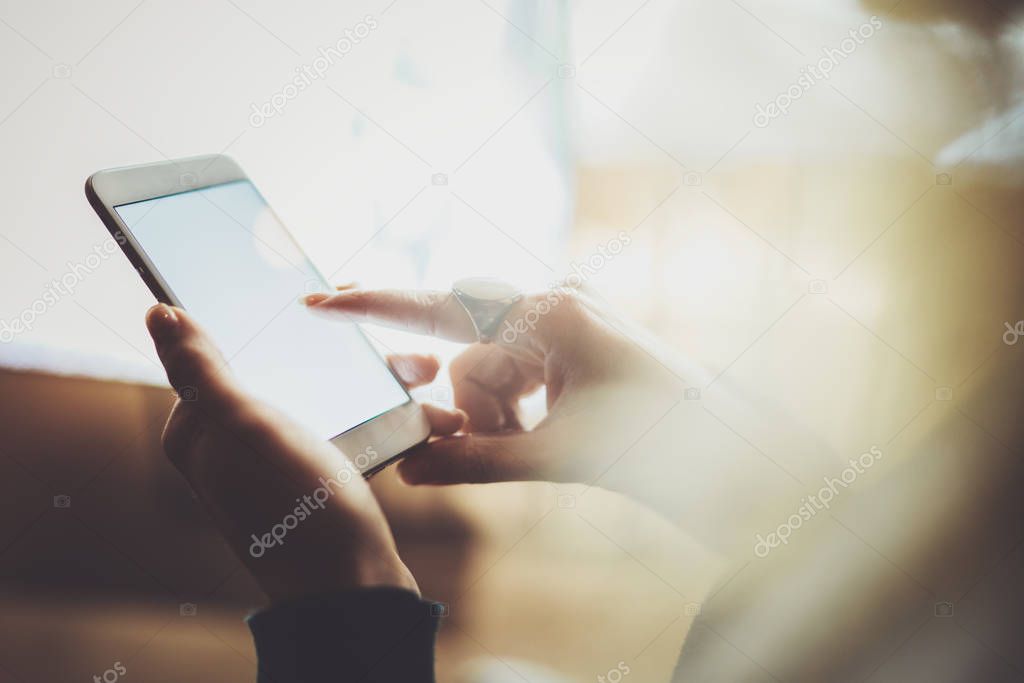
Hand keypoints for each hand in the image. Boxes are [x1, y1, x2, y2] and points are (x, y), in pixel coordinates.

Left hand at [144, 304, 464, 602]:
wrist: (353, 588)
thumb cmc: (296, 507)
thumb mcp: (244, 427)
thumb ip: (201, 369)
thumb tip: (158, 312)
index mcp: (200, 432)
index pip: (227, 351)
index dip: (274, 322)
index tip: (325, 301)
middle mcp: (232, 448)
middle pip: (284, 370)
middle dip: (340, 351)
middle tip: (385, 337)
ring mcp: (276, 466)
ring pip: (327, 395)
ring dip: (376, 381)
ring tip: (423, 371)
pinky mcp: (318, 481)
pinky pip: (351, 428)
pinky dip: (384, 417)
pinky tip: (422, 412)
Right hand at [305, 287, 682, 488]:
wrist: (727, 453)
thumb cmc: (655, 444)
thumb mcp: (555, 455)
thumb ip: (474, 461)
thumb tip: (410, 469)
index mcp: (552, 314)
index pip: (445, 305)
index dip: (377, 305)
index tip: (322, 297)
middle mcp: (558, 302)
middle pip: (470, 348)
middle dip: (469, 401)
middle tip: (495, 436)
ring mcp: (571, 318)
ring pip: (494, 366)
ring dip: (499, 412)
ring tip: (533, 443)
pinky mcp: (578, 339)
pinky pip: (521, 368)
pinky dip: (518, 405)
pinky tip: (543, 429)